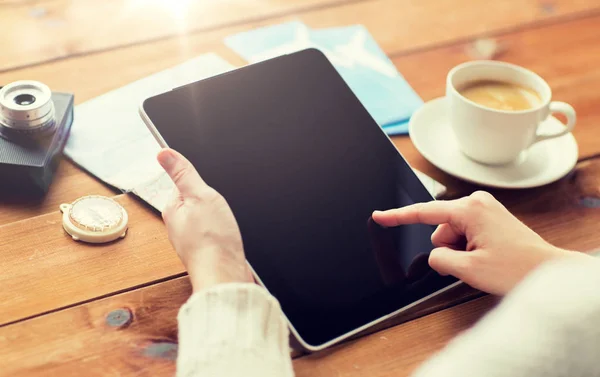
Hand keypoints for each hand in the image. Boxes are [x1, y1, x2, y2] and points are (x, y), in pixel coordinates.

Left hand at [157, 148, 252, 291]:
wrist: (225, 276)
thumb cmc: (213, 240)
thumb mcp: (200, 195)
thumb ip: (183, 173)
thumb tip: (163, 152)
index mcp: (172, 209)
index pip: (183, 185)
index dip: (200, 185)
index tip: (210, 194)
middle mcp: (177, 226)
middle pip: (197, 202)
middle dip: (212, 204)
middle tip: (220, 213)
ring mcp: (191, 241)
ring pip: (207, 220)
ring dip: (219, 221)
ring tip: (224, 228)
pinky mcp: (205, 252)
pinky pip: (214, 235)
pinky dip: (223, 234)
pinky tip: (228, 239)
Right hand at [372, 191, 571, 294]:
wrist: (548, 272)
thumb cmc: (517, 268)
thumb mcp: (469, 269)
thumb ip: (440, 259)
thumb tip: (434, 255)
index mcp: (470, 209)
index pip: (423, 213)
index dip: (397, 217)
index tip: (378, 216)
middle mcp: (477, 203)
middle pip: (440, 229)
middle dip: (448, 248)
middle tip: (471, 262)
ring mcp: (485, 209)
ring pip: (452, 233)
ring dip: (460, 250)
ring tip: (484, 260)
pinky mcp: (490, 217)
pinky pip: (465, 233)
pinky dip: (468, 247)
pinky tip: (487, 256)